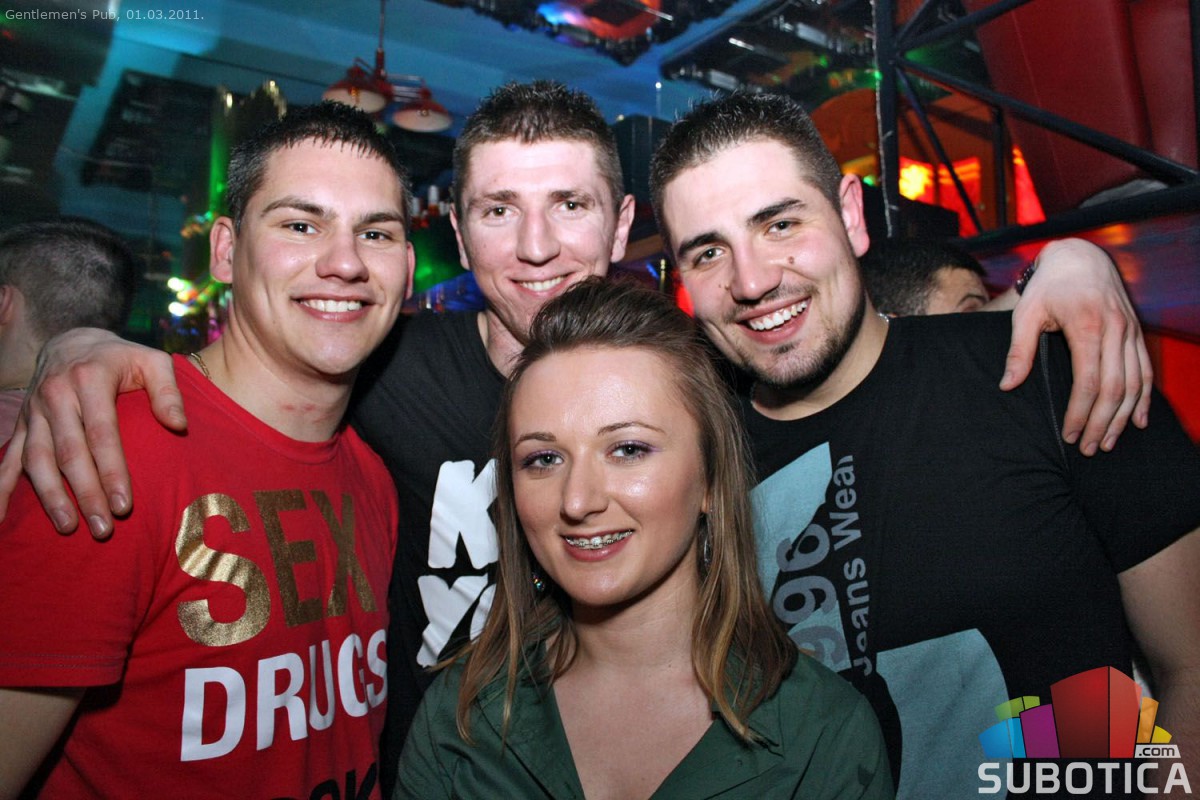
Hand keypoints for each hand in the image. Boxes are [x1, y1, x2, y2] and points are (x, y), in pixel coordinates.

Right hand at [0, 329, 184, 536]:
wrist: (73, 341)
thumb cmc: (121, 357)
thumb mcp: (152, 361)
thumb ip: (168, 391)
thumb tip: (178, 425)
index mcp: (89, 380)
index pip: (102, 434)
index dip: (112, 472)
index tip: (125, 506)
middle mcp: (55, 396)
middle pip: (69, 454)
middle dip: (85, 494)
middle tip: (103, 529)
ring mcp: (34, 411)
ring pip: (37, 460)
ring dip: (51, 497)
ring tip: (69, 528)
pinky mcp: (22, 423)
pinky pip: (8, 458)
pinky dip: (1, 487)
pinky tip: (0, 518)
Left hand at [1000, 238, 1151, 454]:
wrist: (1081, 256)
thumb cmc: (1049, 286)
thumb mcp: (1026, 313)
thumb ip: (1019, 350)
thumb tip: (1007, 385)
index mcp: (1086, 326)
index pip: (1088, 381)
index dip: (1080, 413)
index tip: (1069, 434)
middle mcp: (1115, 330)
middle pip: (1115, 388)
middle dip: (1102, 423)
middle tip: (1088, 448)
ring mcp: (1130, 331)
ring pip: (1135, 383)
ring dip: (1124, 417)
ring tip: (1108, 442)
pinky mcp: (1136, 332)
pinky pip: (1146, 370)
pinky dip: (1144, 398)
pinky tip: (1138, 420)